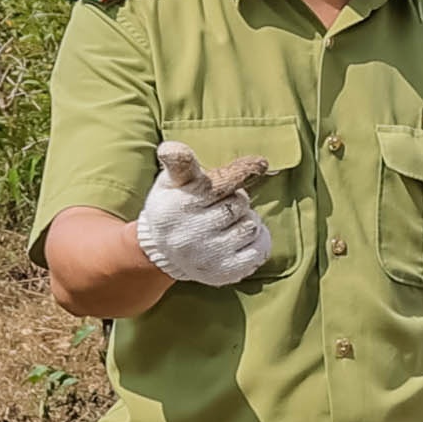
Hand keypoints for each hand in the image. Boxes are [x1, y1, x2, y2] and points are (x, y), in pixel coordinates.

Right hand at [133, 140, 275, 288]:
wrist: (161, 252)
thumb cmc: (173, 206)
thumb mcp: (170, 182)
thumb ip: (180, 163)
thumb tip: (172, 148)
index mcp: (178, 205)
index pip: (217, 184)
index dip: (240, 172)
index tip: (261, 163)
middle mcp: (190, 232)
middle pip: (238, 203)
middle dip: (236, 199)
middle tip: (223, 204)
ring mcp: (207, 255)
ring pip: (250, 225)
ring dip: (246, 220)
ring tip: (227, 223)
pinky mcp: (222, 272)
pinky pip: (258, 250)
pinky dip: (257, 240)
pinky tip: (240, 238)